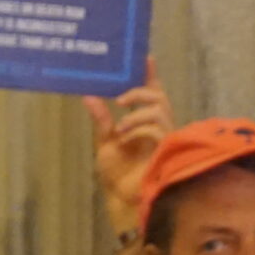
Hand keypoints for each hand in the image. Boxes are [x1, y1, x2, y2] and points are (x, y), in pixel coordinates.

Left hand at [84, 55, 173, 231]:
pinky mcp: (165, 152)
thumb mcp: (104, 142)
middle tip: (119, 99)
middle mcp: (159, 127)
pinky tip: (125, 138)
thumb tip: (89, 96)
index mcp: (145, 122)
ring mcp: (164, 139)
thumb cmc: (117, 172)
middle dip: (141, 92)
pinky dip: (140, 130)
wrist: (121, 197)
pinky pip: (158, 131)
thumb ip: (101, 120)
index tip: (145, 57)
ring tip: (120, 126)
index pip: (151, 93)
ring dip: (137, 114)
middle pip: (160, 98)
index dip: (150, 75)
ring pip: (160, 112)